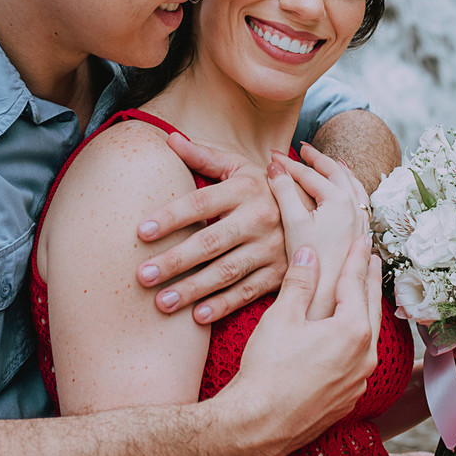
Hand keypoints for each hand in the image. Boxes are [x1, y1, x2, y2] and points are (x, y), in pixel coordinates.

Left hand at [136, 133, 285, 322]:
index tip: (140, 232)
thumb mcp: (239, 166)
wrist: (316, 212)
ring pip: (228, 271)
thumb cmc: (262, 188)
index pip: (201, 203)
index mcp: (246, 188)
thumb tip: (168, 138)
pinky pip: (249, 292)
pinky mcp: (281, 273)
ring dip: (194, 289)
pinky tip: (197, 317)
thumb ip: (204, 155)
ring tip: (162, 303)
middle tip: (142, 276)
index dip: (170, 217)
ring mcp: (274, 248)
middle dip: (175, 260)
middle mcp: (261, 218)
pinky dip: (224, 304)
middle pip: (211, 241)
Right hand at [230, 237, 381, 453]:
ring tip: (362, 297)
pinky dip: (355, 343)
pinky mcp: (346, 399)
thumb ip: (300, 283)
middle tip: (373, 261)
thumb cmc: (267, 371)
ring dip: (365, 313)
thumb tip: (310, 254)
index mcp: (353, 331)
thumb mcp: (282, 317)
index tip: (363, 241)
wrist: (257, 426)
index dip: (357, 259)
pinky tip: (347, 340)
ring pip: (367, 338)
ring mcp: (358, 381)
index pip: (355, 284)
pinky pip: (358, 362)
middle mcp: (365, 357)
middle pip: (371, 309)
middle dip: (370, 282)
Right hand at [267, 142, 370, 319]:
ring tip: (332, 163)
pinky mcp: (361, 234)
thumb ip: (283, 192)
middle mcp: (356, 208)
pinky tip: (346, 194)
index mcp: (339, 201)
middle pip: (337, 173)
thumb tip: (273, 167)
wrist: (328, 298)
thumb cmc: (310, 263)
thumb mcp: (292, 223)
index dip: (288, 164)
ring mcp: (361, 221)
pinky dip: (351, 190)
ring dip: (340, 172)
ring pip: (353, 186)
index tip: (270, 156)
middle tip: (302, 149)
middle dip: (318, 159)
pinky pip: (360, 202)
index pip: (310, 175)